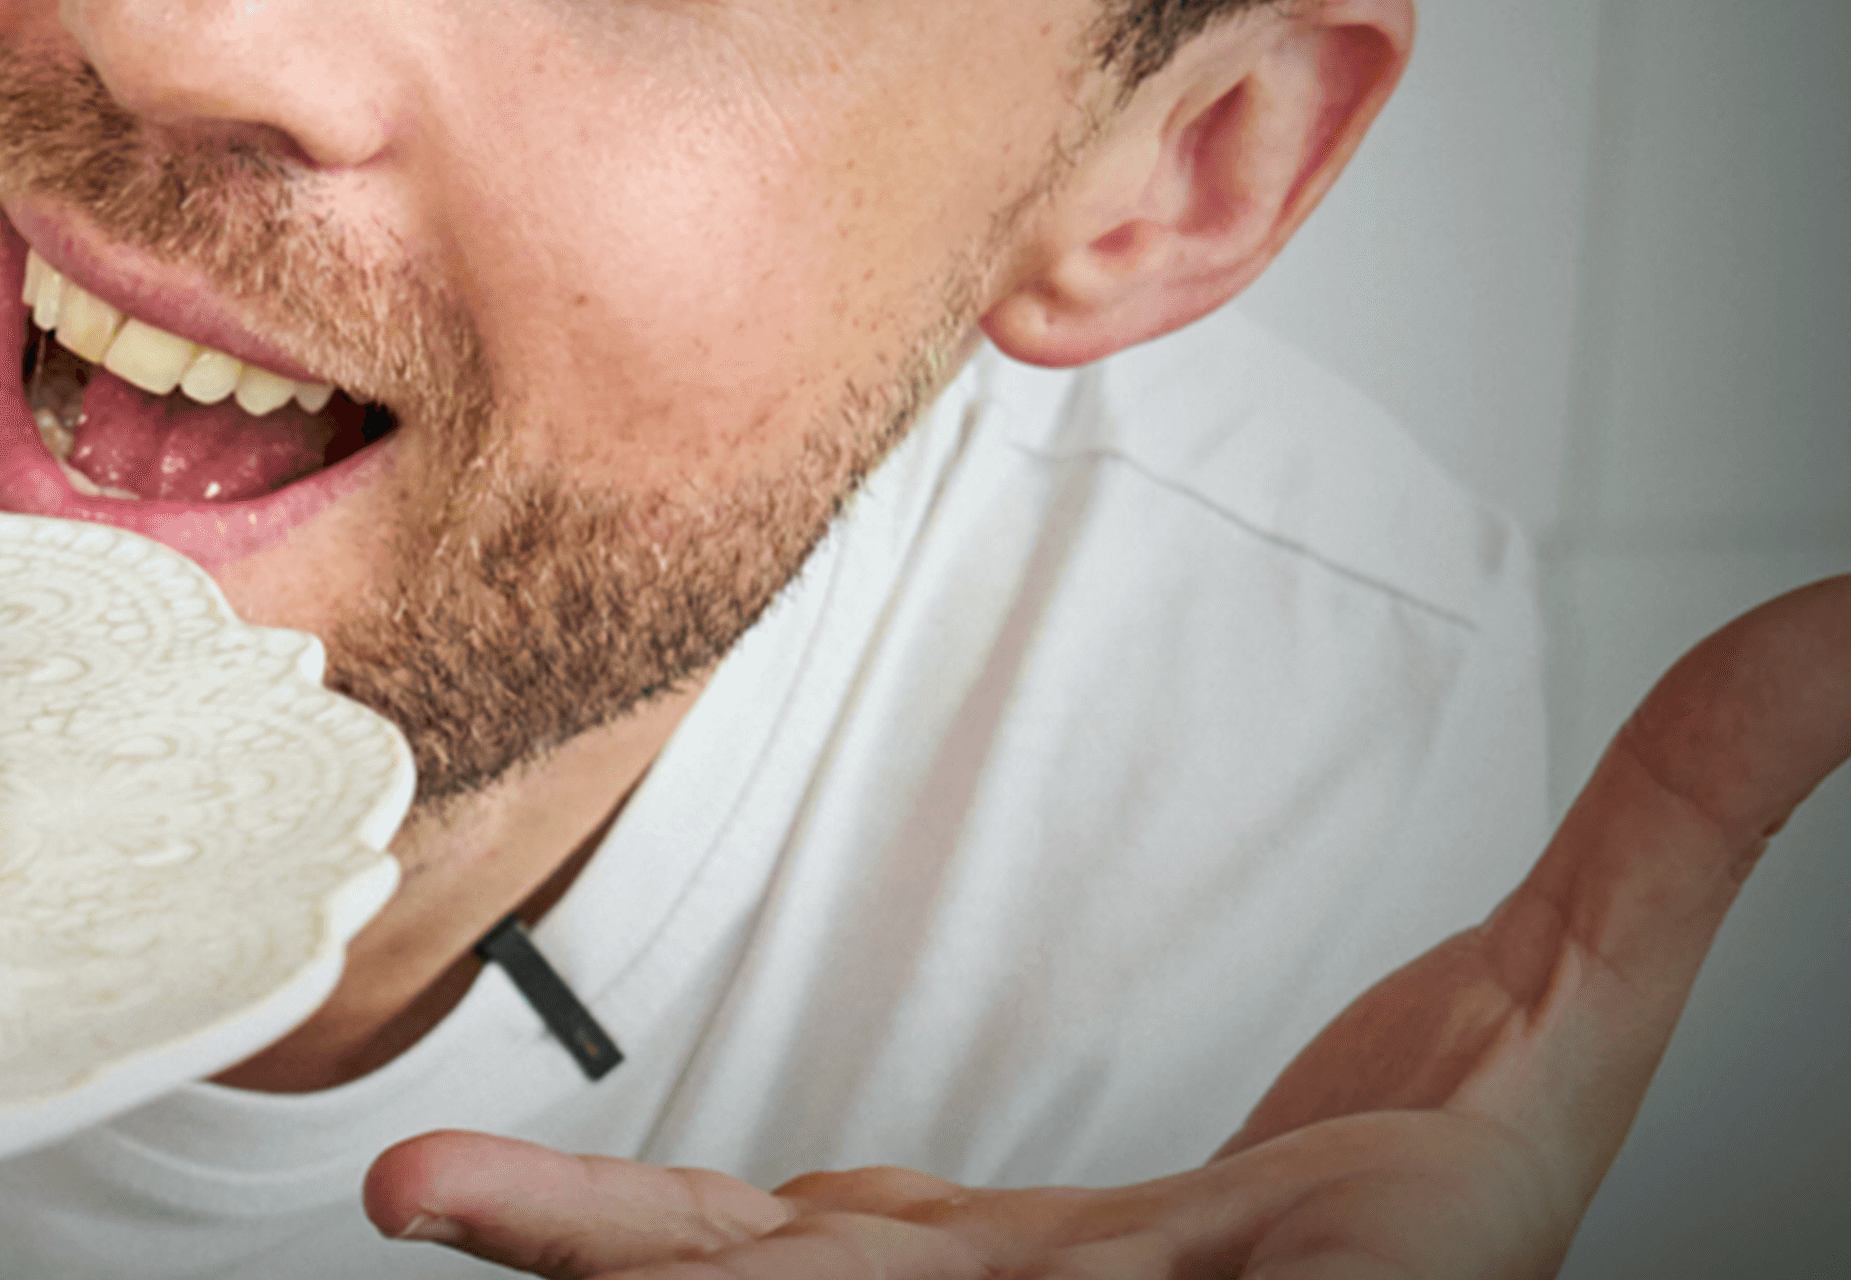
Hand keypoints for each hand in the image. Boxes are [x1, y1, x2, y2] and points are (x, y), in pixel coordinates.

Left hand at [362, 576, 1850, 1277]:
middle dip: (650, 1265)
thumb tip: (1843, 619)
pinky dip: (600, 1235)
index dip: (867, 1247)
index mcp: (1247, 1271)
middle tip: (454, 1201)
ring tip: (421, 1191)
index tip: (704, 1211)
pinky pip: (722, 1256)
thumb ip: (1676, 825)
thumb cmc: (1443, 1208)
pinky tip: (466, 1194)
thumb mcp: (1569, 1024)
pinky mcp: (878, 1278)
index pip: (1009, 1252)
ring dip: (590, 1250)